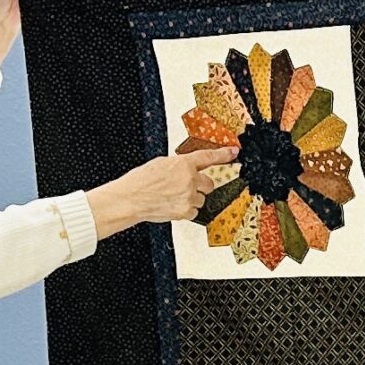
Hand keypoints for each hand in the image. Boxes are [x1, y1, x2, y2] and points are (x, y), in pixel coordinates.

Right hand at [87, 148, 236, 238]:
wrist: (130, 199)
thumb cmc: (141, 181)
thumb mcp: (161, 164)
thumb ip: (179, 166)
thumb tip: (188, 169)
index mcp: (183, 164)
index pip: (208, 157)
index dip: (223, 155)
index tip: (233, 152)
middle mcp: (189, 180)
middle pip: (209, 183)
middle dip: (200, 185)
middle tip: (185, 187)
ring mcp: (189, 197)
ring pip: (201, 199)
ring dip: (191, 198)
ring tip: (173, 197)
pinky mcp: (186, 211)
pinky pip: (194, 211)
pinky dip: (186, 210)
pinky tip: (172, 205)